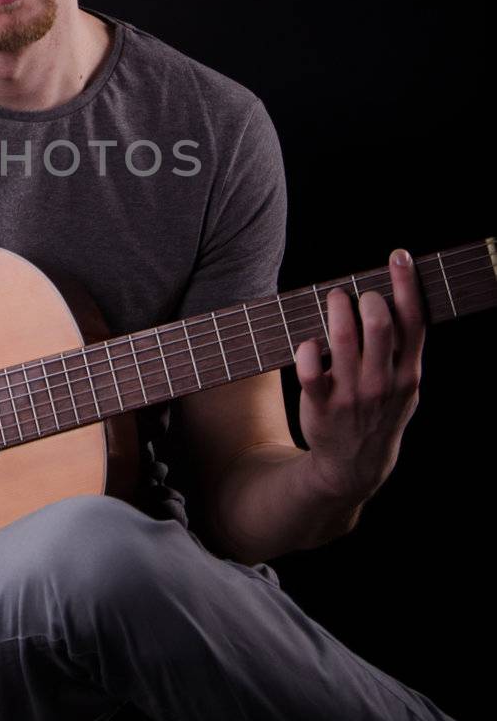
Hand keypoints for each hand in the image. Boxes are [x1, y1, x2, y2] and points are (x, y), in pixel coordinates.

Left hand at [294, 249, 424, 504]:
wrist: (355, 465)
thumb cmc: (380, 410)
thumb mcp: (405, 386)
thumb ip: (404, 348)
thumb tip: (395, 295)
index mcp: (408, 374)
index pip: (413, 322)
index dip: (406, 285)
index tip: (399, 255)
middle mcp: (382, 382)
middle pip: (379, 325)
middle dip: (367, 298)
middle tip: (358, 294)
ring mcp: (351, 394)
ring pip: (342, 340)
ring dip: (336, 310)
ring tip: (334, 300)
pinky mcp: (320, 405)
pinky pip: (309, 369)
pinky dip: (307, 349)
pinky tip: (309, 343)